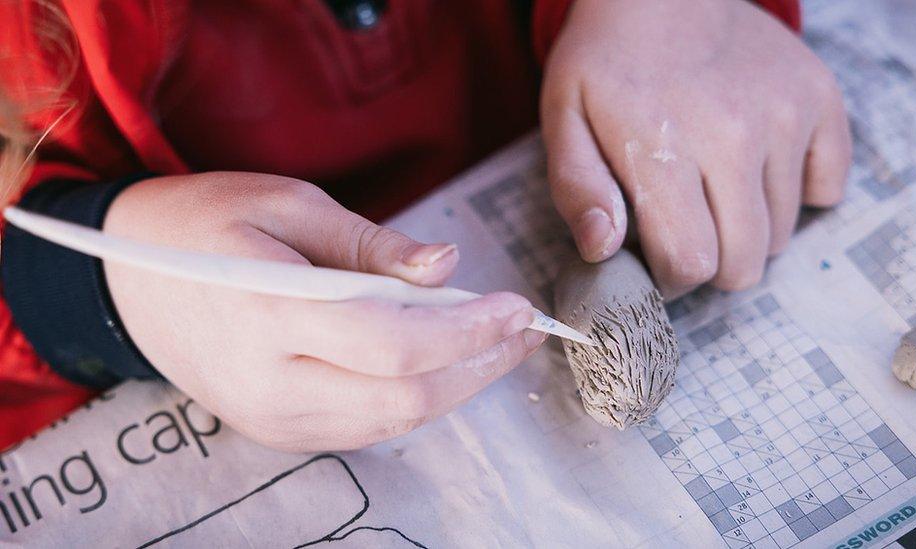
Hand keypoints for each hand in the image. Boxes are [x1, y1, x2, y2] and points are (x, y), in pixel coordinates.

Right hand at [103, 172, 545, 450]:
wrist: (127, 282)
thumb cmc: (206, 224)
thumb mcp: (288, 205)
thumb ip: (371, 246)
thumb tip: (447, 267)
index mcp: (268, 313)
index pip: (392, 345)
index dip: (466, 332)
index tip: (516, 307)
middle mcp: (269, 383)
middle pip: (404, 397)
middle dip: (478, 366)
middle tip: (523, 331)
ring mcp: (271, 417)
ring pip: (393, 422)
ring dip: (457, 387)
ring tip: (497, 346)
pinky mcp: (277, 431)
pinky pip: (366, 427)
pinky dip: (415, 397)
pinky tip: (442, 364)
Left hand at [541, 0, 851, 297]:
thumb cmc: (605, 65)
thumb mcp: (564, 122)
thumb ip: (578, 191)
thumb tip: (602, 251)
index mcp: (663, 149)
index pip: (692, 264)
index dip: (671, 276)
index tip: (657, 254)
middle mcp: (736, 136)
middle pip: (745, 263)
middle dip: (712, 263)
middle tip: (686, 226)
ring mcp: (786, 116)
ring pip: (783, 233)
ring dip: (748, 226)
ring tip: (713, 182)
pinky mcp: (822, 99)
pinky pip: (828, 188)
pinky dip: (796, 190)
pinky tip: (757, 163)